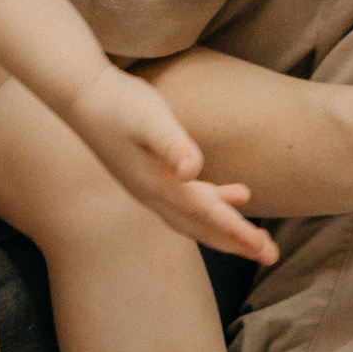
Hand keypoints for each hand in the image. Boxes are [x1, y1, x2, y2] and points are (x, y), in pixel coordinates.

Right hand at [65, 63, 276, 264]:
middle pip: (202, 227)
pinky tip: (237, 193)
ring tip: (259, 239)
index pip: (205, 214)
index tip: (263, 248)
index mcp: (158, 185)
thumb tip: (192, 171)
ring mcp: (150, 188)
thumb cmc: (119, 103)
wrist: (81, 95)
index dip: (236, 231)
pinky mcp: (150, 176)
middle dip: (237, 242)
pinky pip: (188, 200)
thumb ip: (172, 144)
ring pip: (196, 219)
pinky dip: (214, 202)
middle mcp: (153, 195)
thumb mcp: (150, 119)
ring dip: (228, 229)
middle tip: (271, 255)